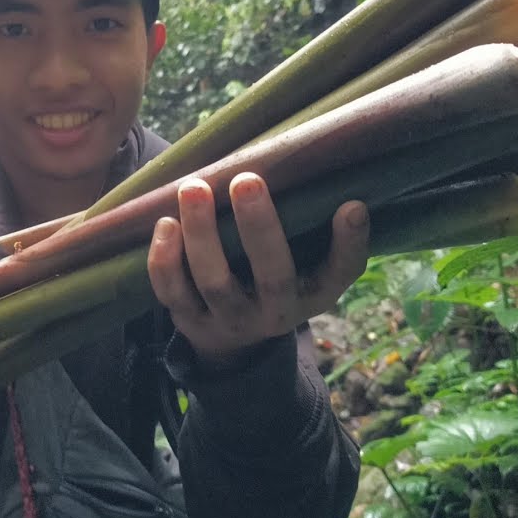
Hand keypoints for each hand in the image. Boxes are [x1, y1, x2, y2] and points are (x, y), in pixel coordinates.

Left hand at [146, 173, 369, 369]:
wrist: (234, 337)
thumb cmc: (279, 278)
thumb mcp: (310, 266)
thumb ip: (323, 233)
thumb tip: (350, 198)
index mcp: (313, 294)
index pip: (340, 274)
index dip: (349, 244)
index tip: (351, 207)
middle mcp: (276, 313)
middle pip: (272, 276)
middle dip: (259, 228)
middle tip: (246, 180)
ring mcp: (230, 320)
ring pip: (215, 283)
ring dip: (202, 234)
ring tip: (194, 188)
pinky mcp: (190, 321)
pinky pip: (173, 294)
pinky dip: (165, 260)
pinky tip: (166, 223)